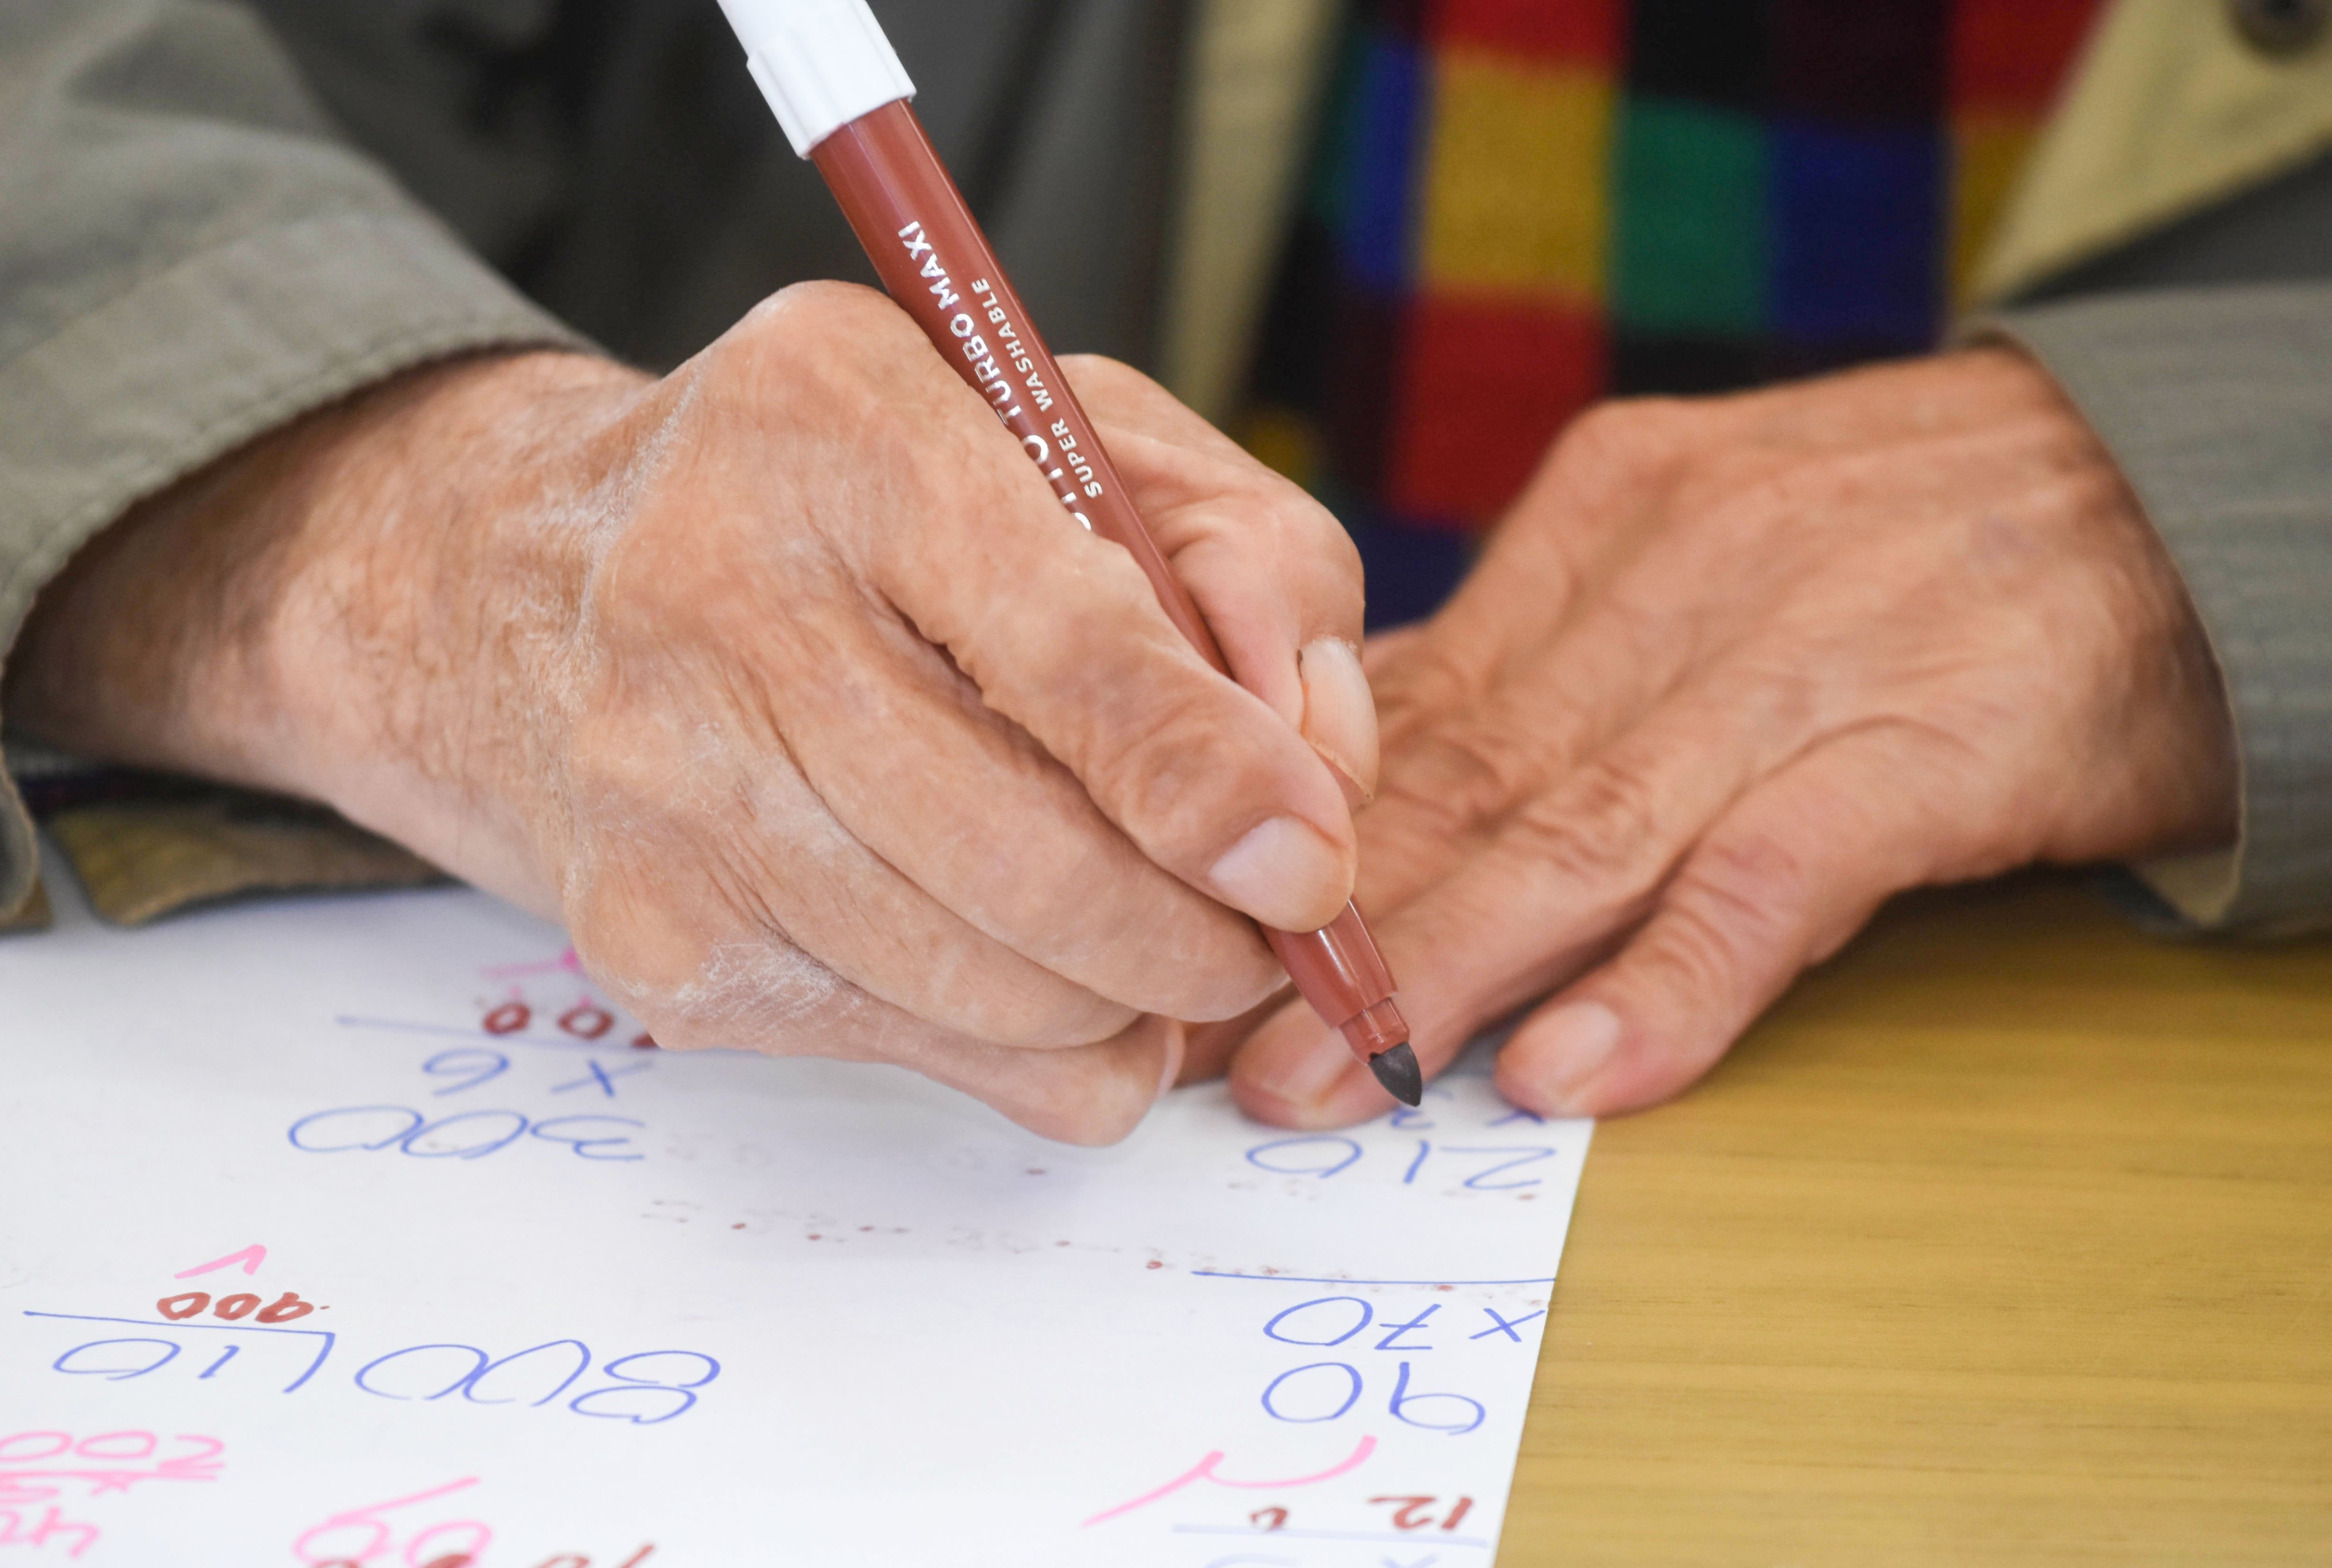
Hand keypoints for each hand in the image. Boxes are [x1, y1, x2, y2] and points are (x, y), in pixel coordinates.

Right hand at [7, 283, 1375, 1143]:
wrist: (542, 589)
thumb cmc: (864, 504)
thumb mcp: (1079, 443)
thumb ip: (1247, 561)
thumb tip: (1317, 779)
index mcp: (843, 432)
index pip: (1067, 649)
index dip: (1213, 780)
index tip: (1311, 863)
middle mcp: (715, 605)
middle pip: (1032, 868)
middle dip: (1203, 936)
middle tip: (1264, 922)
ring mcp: (664, 798)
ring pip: (996, 999)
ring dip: (1128, 996)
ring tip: (1144, 920)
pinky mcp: (653, 947)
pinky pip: (931, 1062)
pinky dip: (1033, 1042)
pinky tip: (1024, 952)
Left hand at [1210, 347, 2236, 1125]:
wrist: (2159, 485)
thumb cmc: (1900, 536)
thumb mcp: (1696, 537)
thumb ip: (1543, 644)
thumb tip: (1371, 748)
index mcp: (1607, 521)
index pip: (1412, 699)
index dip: (1289, 831)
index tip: (1193, 927)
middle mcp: (1674, 584)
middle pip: (1464, 777)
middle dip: (1327, 923)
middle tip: (1214, 1046)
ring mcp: (1793, 668)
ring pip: (1575, 835)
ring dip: (1441, 972)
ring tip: (1328, 1083)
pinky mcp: (1917, 751)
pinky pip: (1767, 881)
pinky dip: (1668, 983)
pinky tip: (1571, 1069)